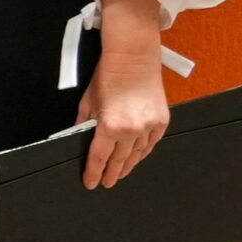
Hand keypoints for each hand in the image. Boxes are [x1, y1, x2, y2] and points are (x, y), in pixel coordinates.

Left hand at [77, 46, 169, 189]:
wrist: (133, 58)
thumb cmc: (108, 76)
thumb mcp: (88, 102)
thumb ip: (84, 123)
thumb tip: (80, 137)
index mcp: (110, 126)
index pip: (99, 157)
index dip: (94, 172)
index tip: (91, 182)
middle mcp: (131, 130)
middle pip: (119, 159)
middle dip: (111, 173)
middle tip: (106, 182)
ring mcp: (149, 126)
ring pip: (137, 154)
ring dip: (128, 165)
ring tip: (120, 173)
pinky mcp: (161, 121)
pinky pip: (151, 144)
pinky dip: (143, 152)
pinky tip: (137, 158)